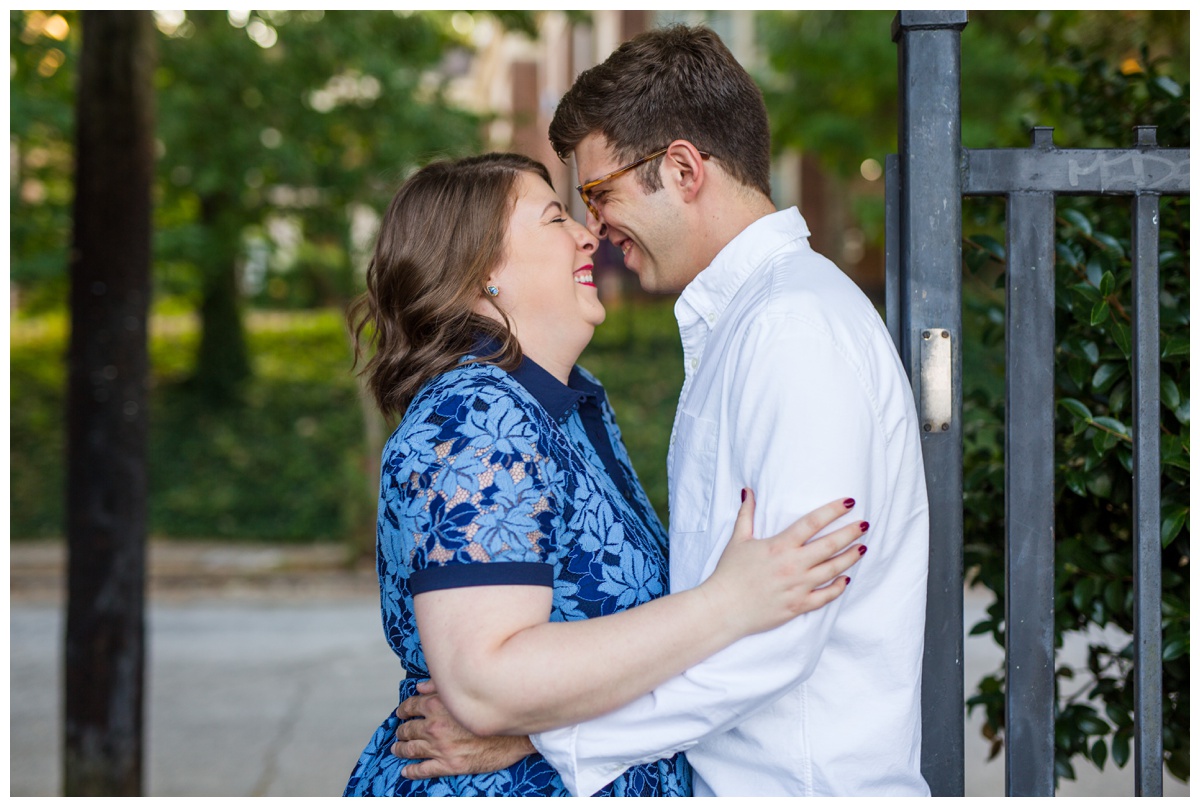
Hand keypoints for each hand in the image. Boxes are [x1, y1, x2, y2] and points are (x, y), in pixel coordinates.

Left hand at [393, 680, 535, 778]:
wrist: (516, 733)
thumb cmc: (493, 709)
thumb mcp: (465, 691)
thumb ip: (439, 687)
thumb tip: (420, 687)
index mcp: (437, 705)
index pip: (410, 706)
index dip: (403, 710)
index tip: (401, 713)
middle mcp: (434, 726)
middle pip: (408, 729)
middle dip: (401, 730)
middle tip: (399, 732)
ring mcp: (440, 747)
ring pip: (411, 749)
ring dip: (401, 749)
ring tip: (397, 749)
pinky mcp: (449, 765)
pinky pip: (423, 769)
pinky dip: (412, 771)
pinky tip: (406, 771)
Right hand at [704, 491, 864, 636]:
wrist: (723, 608)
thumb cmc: (729, 573)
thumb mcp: (738, 540)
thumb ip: (747, 514)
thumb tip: (749, 491)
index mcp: (779, 546)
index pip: (812, 522)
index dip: (833, 510)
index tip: (849, 503)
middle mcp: (793, 565)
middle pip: (830, 545)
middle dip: (850, 533)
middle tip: (864, 525)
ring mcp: (798, 586)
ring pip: (833, 570)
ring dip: (850, 558)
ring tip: (862, 548)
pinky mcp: (798, 605)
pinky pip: (825, 596)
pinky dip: (838, 588)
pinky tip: (846, 579)